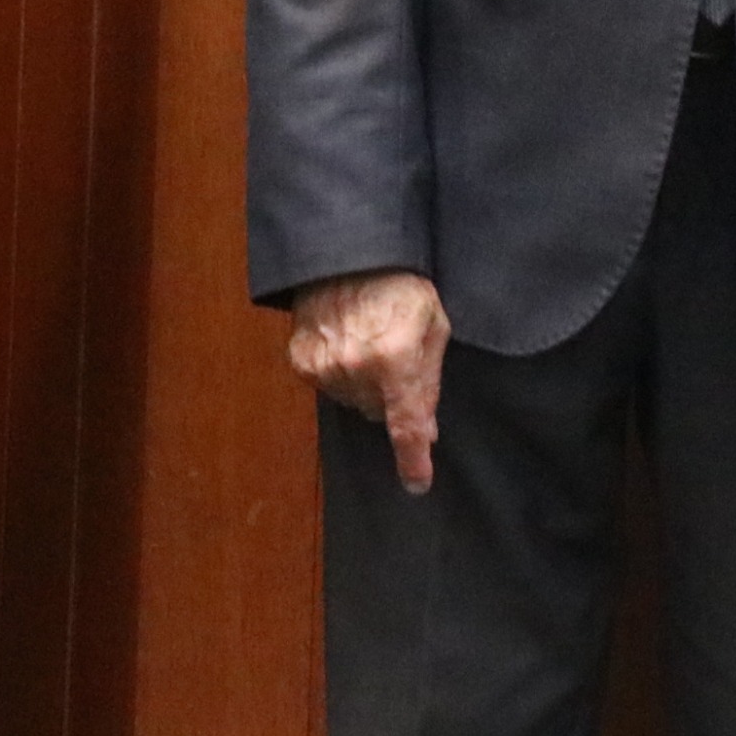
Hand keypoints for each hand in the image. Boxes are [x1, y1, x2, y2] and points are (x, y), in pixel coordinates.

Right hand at [285, 269, 450, 492]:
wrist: (348, 252)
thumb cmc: (400, 285)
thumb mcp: (433, 325)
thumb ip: (430, 379)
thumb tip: (426, 430)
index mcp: (397, 358)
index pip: (406, 425)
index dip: (413, 459)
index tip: (417, 483)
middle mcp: (357, 368)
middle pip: (379, 413)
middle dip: (392, 397)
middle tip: (396, 361)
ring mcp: (325, 366)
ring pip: (353, 402)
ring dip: (365, 385)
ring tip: (369, 343)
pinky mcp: (301, 360)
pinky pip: (327, 387)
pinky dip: (340, 374)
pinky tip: (346, 343)